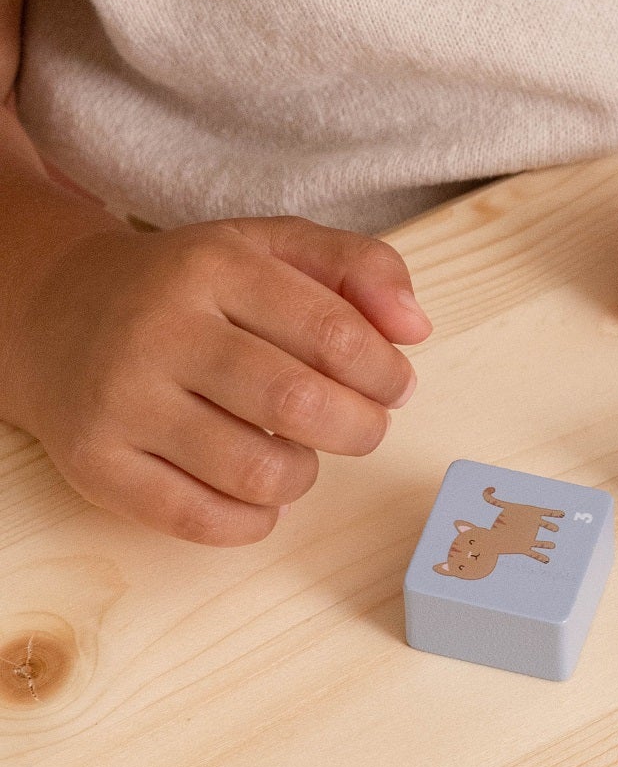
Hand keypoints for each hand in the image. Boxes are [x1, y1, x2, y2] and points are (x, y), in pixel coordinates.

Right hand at [0, 214, 429, 544]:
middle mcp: (161, 331)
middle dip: (359, 428)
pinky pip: (201, 520)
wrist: (52, 313)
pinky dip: (253, 519)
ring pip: (257, 472)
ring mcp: (123, 402)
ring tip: (298, 454)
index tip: (394, 385)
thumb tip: (416, 328)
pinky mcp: (97, 464)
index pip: (335, 333)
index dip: (385, 373)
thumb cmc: (187, 287)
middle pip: (300, 405)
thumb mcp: (268, 247)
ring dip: (304, 475)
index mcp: (213, 268)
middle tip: (361, 426)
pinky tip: (256, 490)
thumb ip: (358, 265)